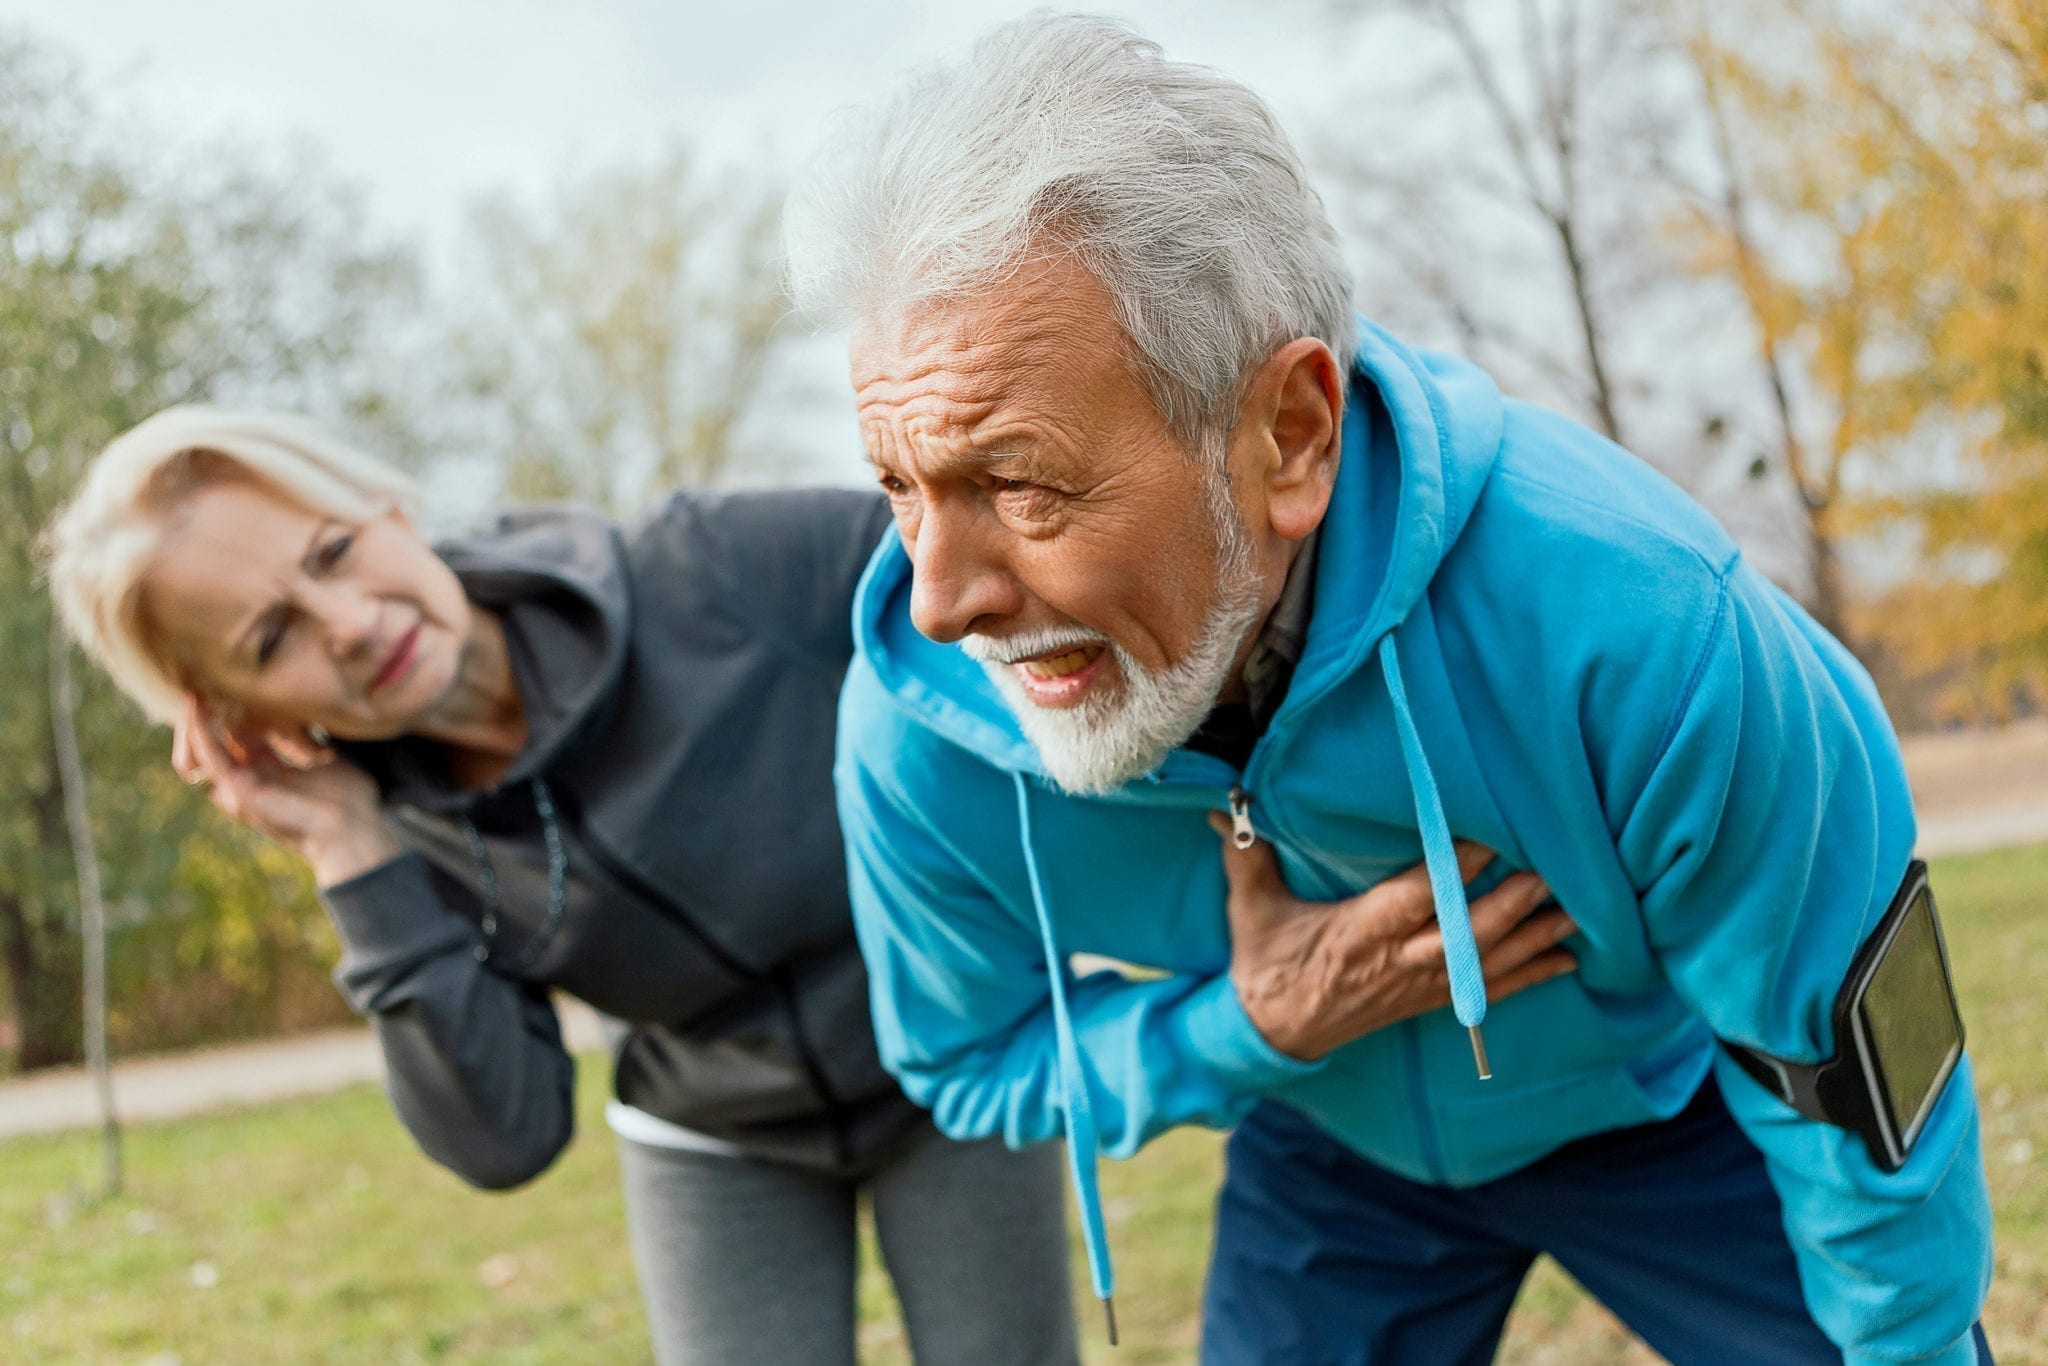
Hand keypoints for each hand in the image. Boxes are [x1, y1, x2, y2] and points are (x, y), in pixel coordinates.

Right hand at [173, 695, 399, 885]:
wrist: (353, 828)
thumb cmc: (348, 798)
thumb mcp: (322, 755)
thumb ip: (306, 738)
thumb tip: (308, 715)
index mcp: (267, 771)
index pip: (236, 735)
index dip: (230, 708)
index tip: (230, 679)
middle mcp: (248, 779)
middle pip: (214, 740)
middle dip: (206, 711)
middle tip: (203, 679)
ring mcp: (240, 787)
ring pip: (201, 748)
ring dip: (194, 718)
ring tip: (193, 687)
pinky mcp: (239, 790)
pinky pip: (210, 756)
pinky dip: (200, 730)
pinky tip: (197, 705)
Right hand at [1210, 816, 1577, 1061]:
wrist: (1273, 1034)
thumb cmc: (1265, 964)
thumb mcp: (1251, 909)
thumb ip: (1246, 856)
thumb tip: (1224, 806)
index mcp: (1356, 934)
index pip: (1413, 899)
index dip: (1452, 872)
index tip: (1487, 838)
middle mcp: (1395, 962)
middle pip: (1463, 935)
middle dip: (1509, 905)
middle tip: (1549, 871)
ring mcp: (1416, 986)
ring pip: (1485, 963)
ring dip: (1531, 939)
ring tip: (1573, 910)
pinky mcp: (1427, 1002)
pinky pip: (1488, 992)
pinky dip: (1530, 976)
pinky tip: (1566, 958)